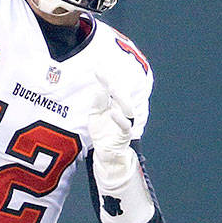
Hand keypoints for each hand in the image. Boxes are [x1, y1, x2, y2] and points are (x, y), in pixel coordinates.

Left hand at [88, 74, 138, 188]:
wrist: (107, 153)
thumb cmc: (102, 132)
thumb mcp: (95, 116)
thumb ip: (97, 103)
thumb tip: (101, 90)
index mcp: (113, 104)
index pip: (111, 89)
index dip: (106, 79)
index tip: (98, 69)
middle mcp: (121, 110)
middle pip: (121, 94)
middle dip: (114, 83)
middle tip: (106, 75)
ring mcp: (125, 120)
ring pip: (127, 107)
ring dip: (120, 98)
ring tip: (113, 89)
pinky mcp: (125, 133)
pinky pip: (125, 125)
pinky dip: (119, 118)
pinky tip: (113, 112)